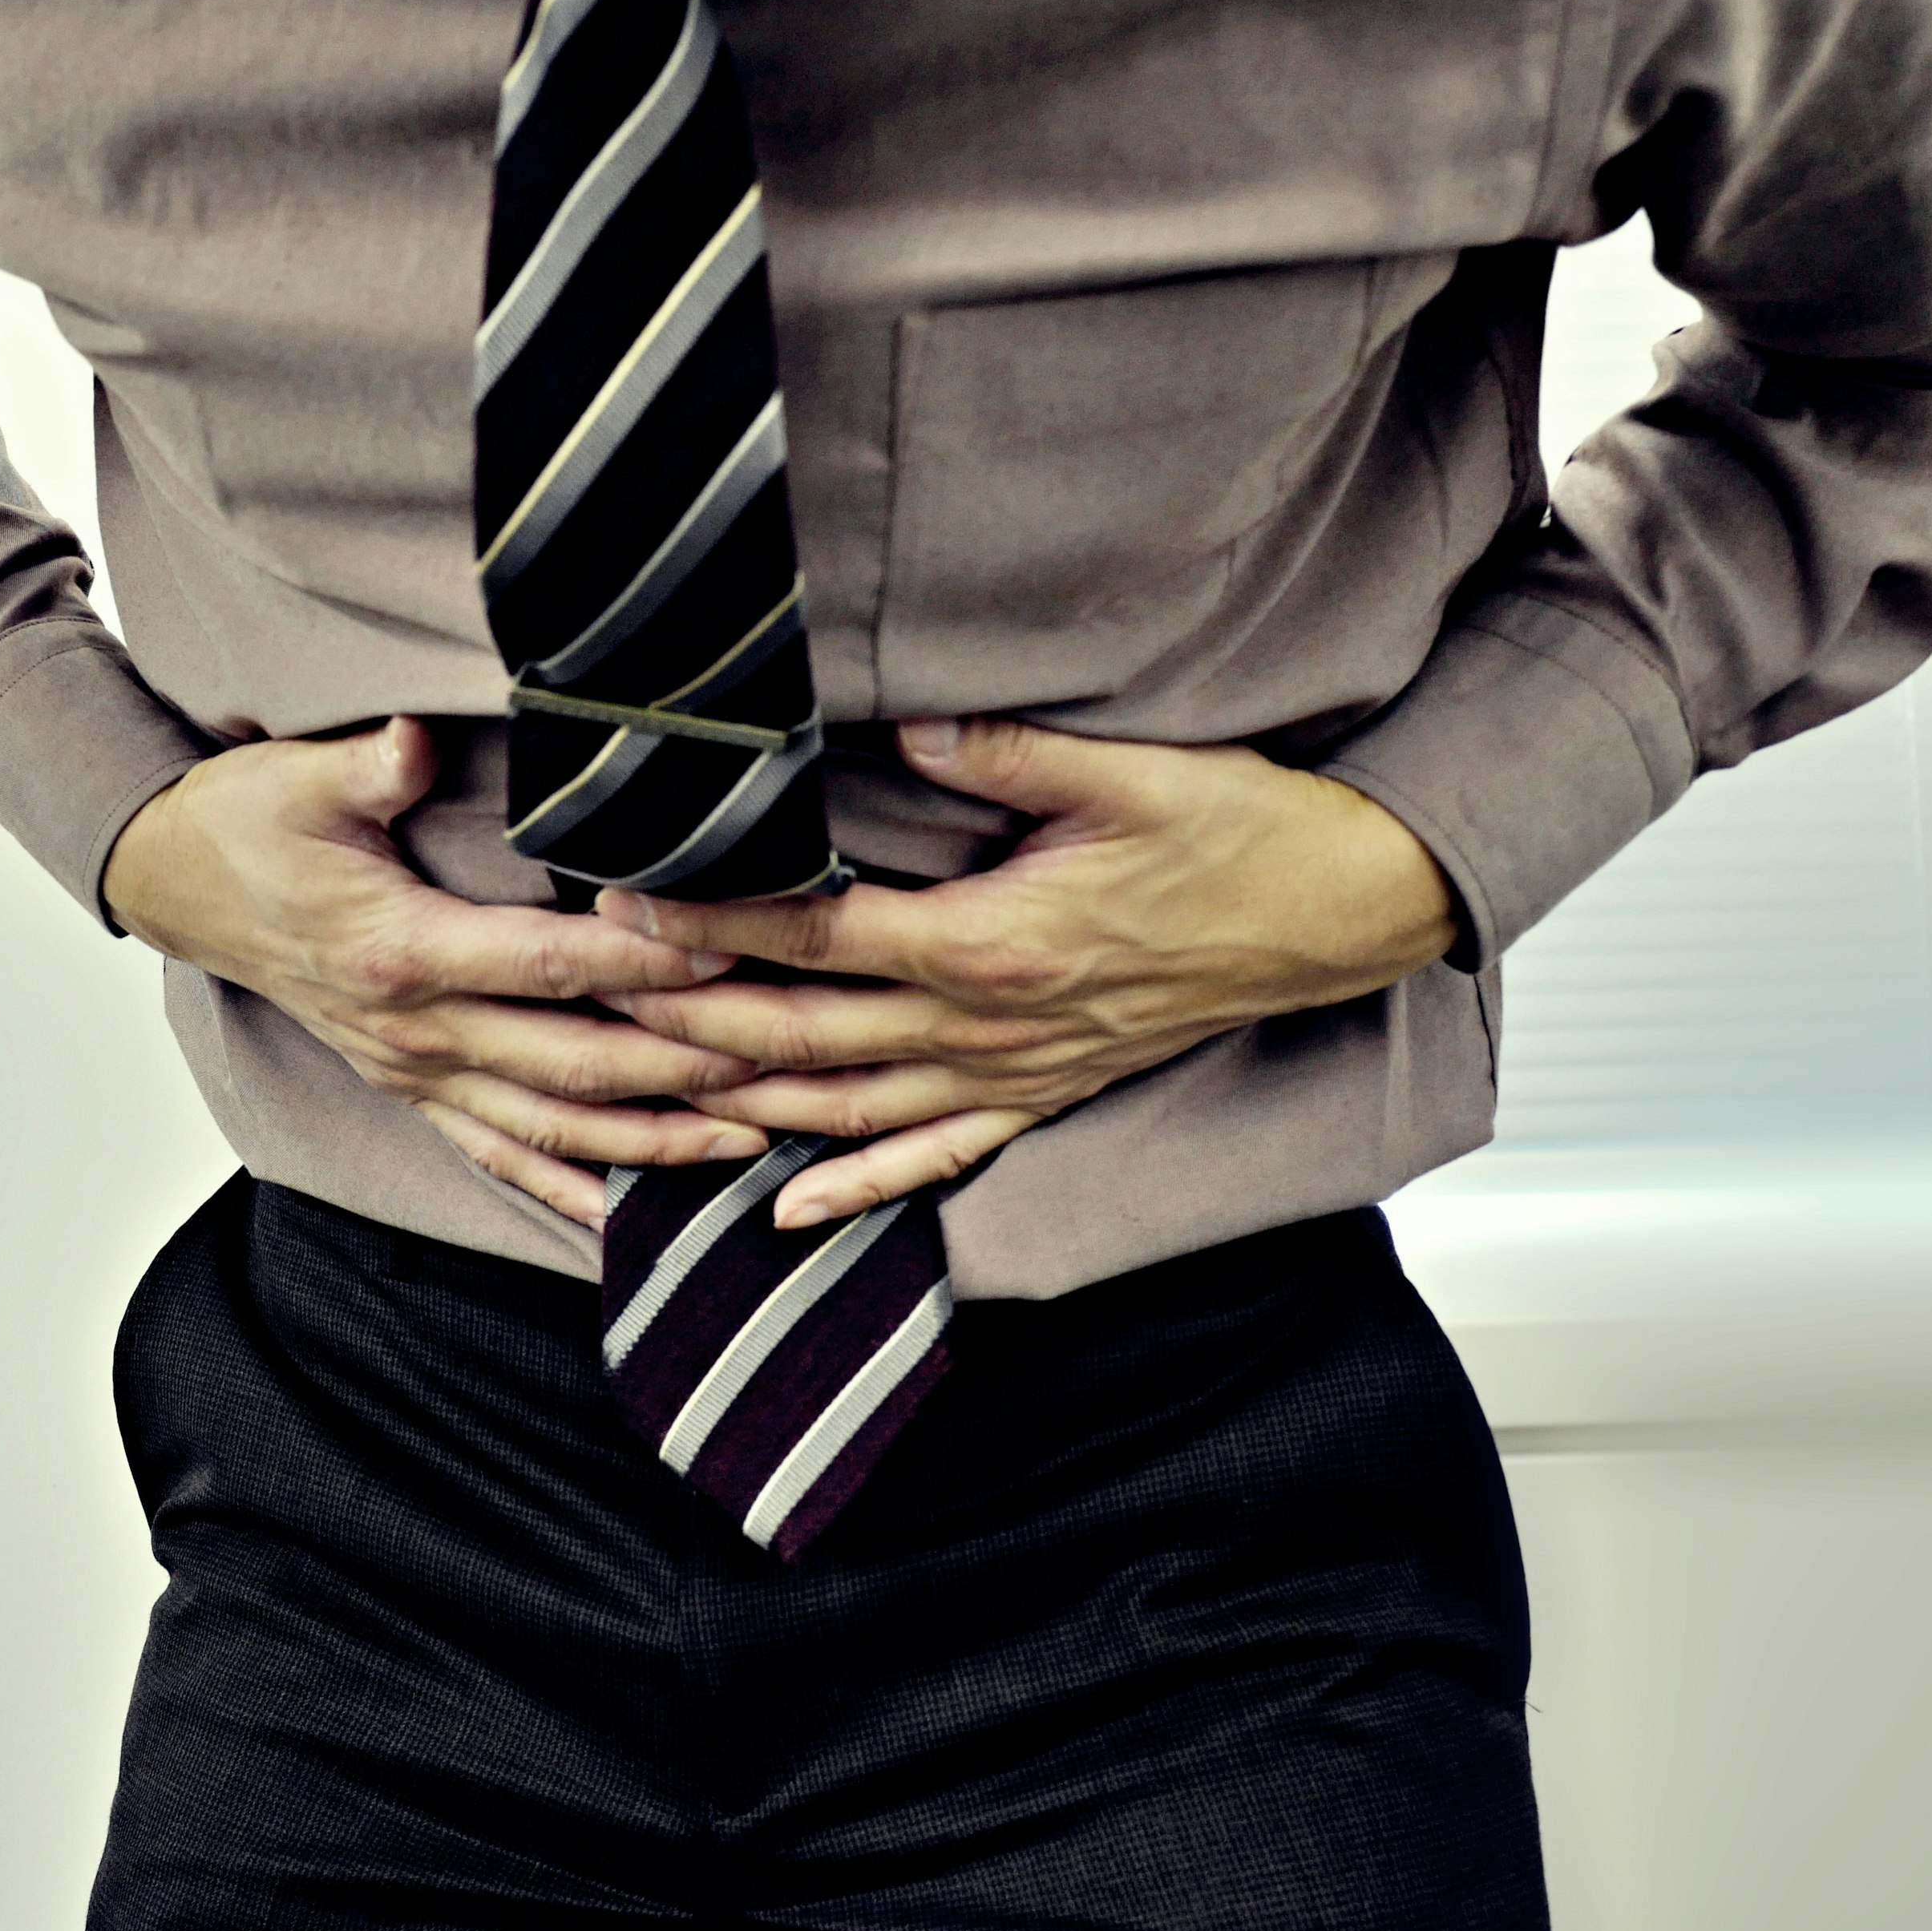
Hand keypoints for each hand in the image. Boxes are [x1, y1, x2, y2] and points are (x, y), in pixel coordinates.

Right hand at [103, 716, 770, 1227]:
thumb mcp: (298, 777)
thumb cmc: (246, 823)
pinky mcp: (408, 1086)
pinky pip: (497, 1155)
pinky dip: (566, 1188)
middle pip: (570, 1064)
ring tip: (748, 1144)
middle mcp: (413, 1028)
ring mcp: (411, 1069)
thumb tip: (416, 744)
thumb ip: (371, 768)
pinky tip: (630, 1216)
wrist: (176, 883)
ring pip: (549, 1127)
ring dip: (650, 1143)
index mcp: (400, 948)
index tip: (727, 950)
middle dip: (682, 1070)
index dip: (640, 961)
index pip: (546, 962)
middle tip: (779, 1066)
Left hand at [594, 717, 1455, 1229]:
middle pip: (804, 1036)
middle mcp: (986, 1027)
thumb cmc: (1235, 832)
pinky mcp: (1040, 1097)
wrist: (1335, 914)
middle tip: (596, 1002)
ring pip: (845, 1108)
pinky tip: (781, 1209)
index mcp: (991, 943)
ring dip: (743, 1102)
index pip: (817, 939)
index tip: (628, 907)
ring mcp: (1012, 1076)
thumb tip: (909, 721)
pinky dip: (853, 1188)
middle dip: (691, 1022)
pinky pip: (931, 1160)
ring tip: (646, 1092)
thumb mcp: (1129, 772)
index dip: (715, 926)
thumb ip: (1009, 752)